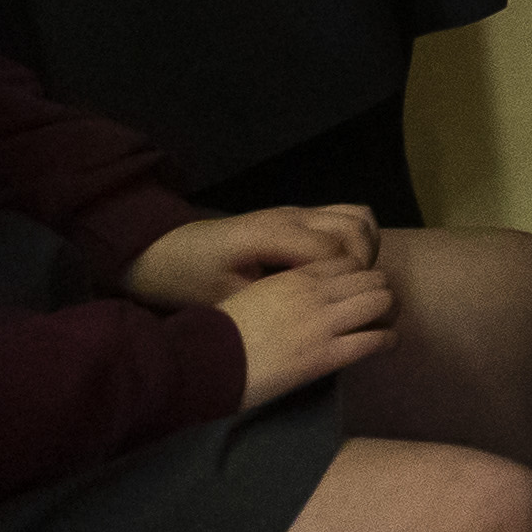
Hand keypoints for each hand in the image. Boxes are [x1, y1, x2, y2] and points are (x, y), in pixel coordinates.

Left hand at [124, 202, 376, 307]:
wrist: (166, 250)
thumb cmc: (191, 278)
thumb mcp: (224, 299)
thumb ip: (270, 302)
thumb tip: (314, 320)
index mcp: (270, 235)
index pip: (333, 251)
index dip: (347, 281)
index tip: (343, 309)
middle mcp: (291, 215)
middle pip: (355, 229)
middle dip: (363, 265)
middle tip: (351, 298)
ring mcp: (297, 211)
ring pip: (358, 217)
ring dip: (365, 248)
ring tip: (352, 281)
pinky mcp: (298, 214)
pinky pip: (346, 215)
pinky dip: (356, 238)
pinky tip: (341, 267)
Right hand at [220, 253, 398, 407]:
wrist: (204, 363)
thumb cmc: (221, 334)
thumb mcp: (254, 294)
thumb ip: (284, 288)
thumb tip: (301, 292)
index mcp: (294, 277)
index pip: (348, 262)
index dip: (359, 275)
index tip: (359, 289)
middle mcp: (313, 295)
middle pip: (373, 278)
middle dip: (381, 291)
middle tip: (380, 307)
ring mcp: (321, 324)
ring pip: (381, 302)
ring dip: (389, 312)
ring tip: (385, 324)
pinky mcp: (324, 356)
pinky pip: (374, 340)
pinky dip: (387, 341)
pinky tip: (386, 345)